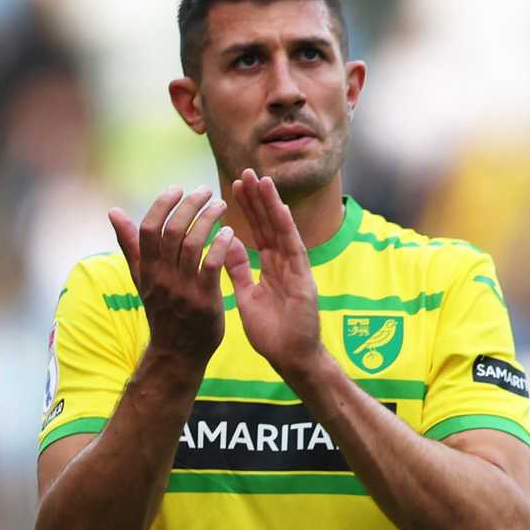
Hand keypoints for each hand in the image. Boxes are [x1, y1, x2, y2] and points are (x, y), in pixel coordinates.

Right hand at [109, 185, 236, 365]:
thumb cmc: (162, 311)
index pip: (149, 229)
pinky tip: (230, 232)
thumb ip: (130, 245)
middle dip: (190, 205)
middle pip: (173, 231)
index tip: (178, 188)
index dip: (162, 205)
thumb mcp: (142, 278)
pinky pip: (212, 265)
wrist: (177, 353)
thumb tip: (113, 212)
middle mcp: (162, 277)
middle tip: (206, 191)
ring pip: (194, 244)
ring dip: (208, 219)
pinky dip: (221, 245)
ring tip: (221, 205)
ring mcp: (183, 289)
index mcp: (147, 269)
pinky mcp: (204, 300)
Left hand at [224, 169, 326, 380]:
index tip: (233, 187)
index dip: (246, 209)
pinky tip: (279, 209)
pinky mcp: (303, 279)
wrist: (291, 358)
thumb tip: (225, 245)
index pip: (257, 231)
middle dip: (257, 199)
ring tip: (261, 180)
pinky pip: (293, 249)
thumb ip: (237, 271)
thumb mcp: (246, 297)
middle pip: (269, 224)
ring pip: (281, 231)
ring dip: (271, 205)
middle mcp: (285, 263)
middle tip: (245, 172)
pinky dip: (286, 229)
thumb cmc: (272, 333)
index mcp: (271, 267)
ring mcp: (296, 269)